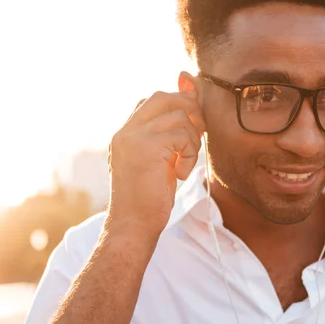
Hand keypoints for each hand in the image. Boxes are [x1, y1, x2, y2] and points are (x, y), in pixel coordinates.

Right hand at [107, 90, 204, 235]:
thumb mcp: (159, 161)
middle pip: (164, 97)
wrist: (133, 226)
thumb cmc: (148, 198)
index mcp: (125, 134)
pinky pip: (182, 136)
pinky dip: (190, 154)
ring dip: (192, 139)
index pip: (153, 100)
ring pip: (178, 116)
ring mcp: (133, 138)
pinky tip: (180, 174)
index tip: (193, 125)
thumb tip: (190, 106)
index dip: (178, 104)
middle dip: (189, 110)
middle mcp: (125, 131)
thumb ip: (168, 136)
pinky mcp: (147, 148)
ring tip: (185, 163)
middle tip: (199, 134)